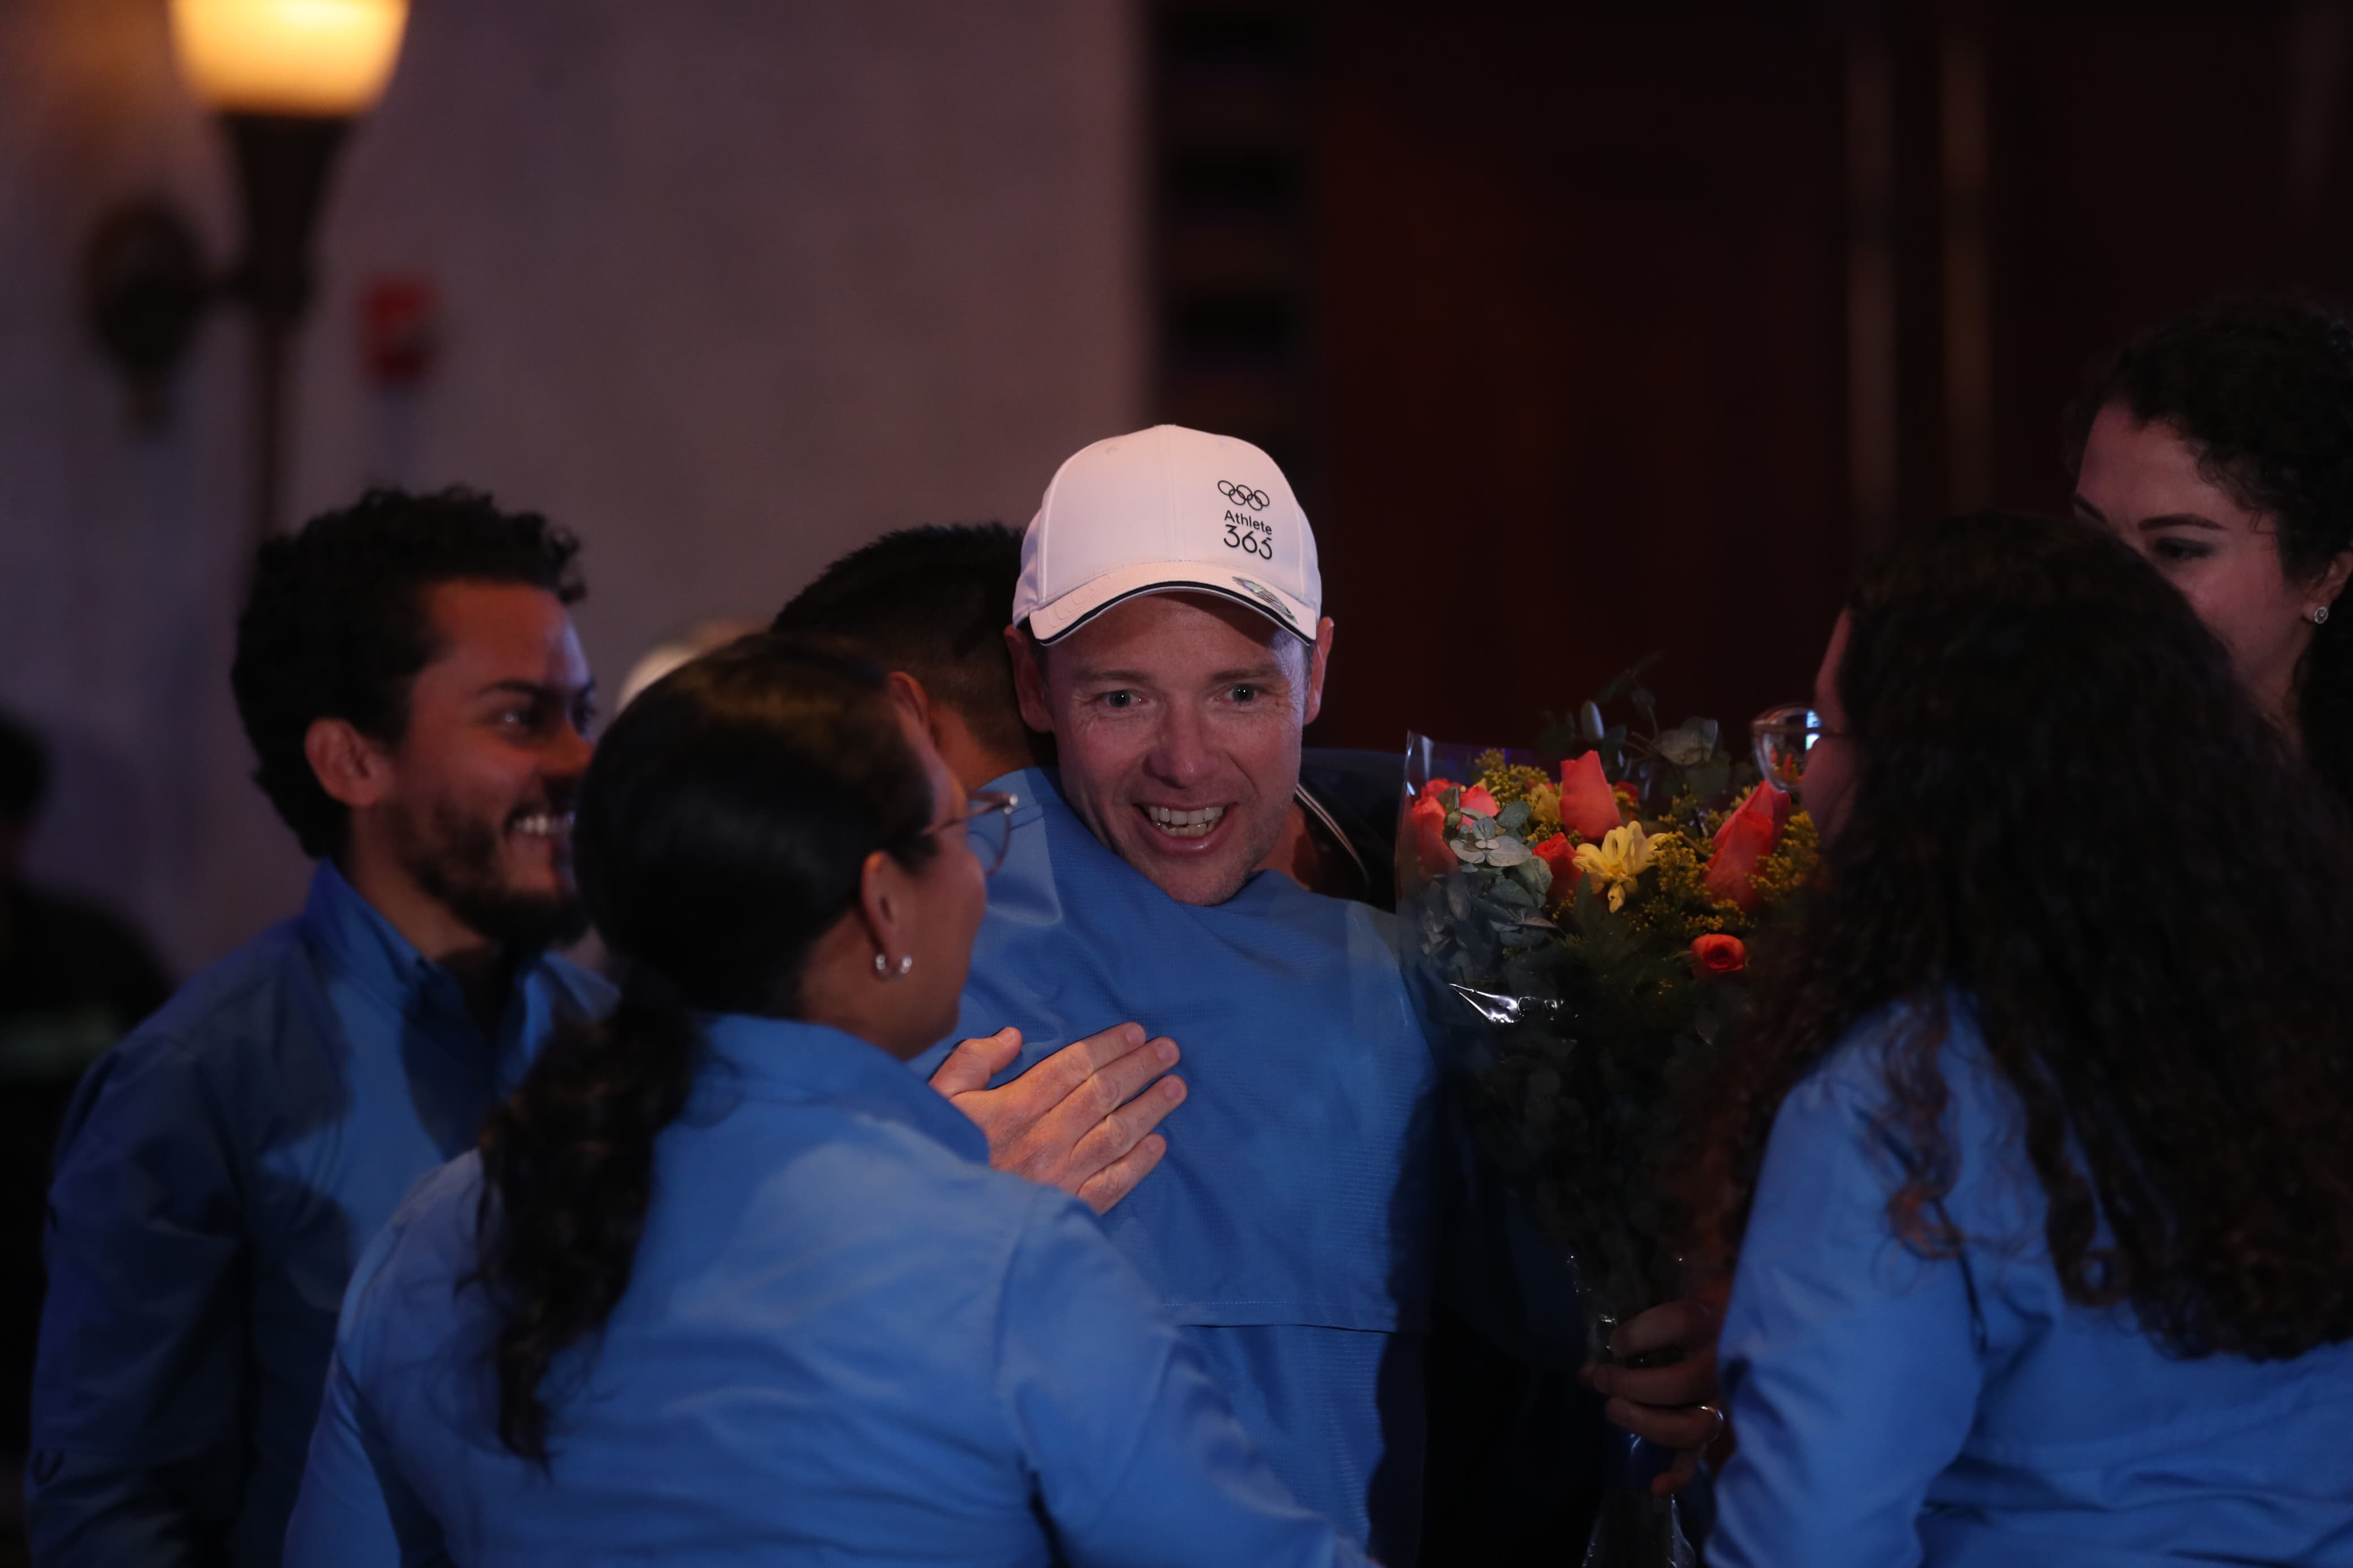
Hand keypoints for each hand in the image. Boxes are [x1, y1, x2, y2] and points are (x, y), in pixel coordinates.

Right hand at [929, 1024, 1185, 1213]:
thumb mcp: (938, 1101)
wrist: (937, 1232)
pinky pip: (1113, 1182)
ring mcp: (1061, 1177)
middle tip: (1168, 1050)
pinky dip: (1139, 1163)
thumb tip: (1012, 1037)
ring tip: (1177, 1087)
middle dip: (1139, 1068)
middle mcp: (1045, 1139)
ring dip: (1150, 1108)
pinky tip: (1159, 1144)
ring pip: (1117, 1134)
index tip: (1136, 1033)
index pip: (1073, 1067)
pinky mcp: (1069, 1211)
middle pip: (1102, 1094)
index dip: (1107, 1046)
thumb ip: (972, 1062)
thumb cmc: (935, 1157)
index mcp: (1014, 1109)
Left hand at [1579, 1297, 1724, 1496]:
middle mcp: (1722, 1363)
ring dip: (1648, 1424)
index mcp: (1711, 1321)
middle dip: (1632, 1386)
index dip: (1641, 1334)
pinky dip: (1678, 1473)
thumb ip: (1636, 1321)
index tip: (1616, 1342)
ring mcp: (1721, 1399)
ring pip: (1694, 1425)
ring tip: (1614, 1411)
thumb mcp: (1673, 1295)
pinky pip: (1700, 1455)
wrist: (1738, 1321)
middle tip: (1600, 1379)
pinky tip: (1655, 1484)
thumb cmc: (1693, 1306)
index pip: (1680, 1323)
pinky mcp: (1713, 1425)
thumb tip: (1589, 1365)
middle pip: (1682, 1384)